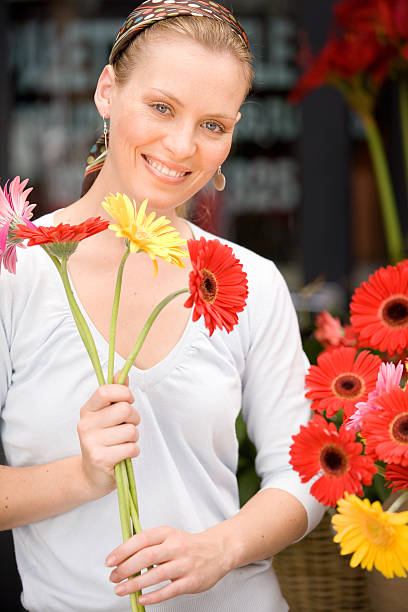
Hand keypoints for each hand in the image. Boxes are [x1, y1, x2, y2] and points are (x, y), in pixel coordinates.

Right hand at [77, 374, 139, 496]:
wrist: (91, 475)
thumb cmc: (104, 440)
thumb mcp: (106, 416)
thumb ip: (115, 394)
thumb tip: (122, 373)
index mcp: (88, 410)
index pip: (105, 390)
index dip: (124, 393)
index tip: (128, 400)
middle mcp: (86, 424)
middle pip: (125, 410)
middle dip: (134, 418)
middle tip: (127, 427)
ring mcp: (91, 442)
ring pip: (131, 431)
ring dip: (134, 438)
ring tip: (123, 443)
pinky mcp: (100, 459)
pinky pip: (131, 448)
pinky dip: (133, 451)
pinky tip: (123, 455)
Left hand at [105, 526, 229, 604]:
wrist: (218, 551)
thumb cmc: (188, 545)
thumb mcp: (170, 536)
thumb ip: (149, 543)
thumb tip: (123, 556)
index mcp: (168, 533)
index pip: (142, 539)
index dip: (123, 550)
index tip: (110, 561)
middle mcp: (176, 547)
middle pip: (147, 557)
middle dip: (126, 568)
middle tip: (113, 577)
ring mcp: (185, 564)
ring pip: (156, 575)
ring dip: (135, 584)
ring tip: (121, 590)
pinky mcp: (191, 581)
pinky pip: (169, 590)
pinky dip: (153, 596)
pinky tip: (141, 599)